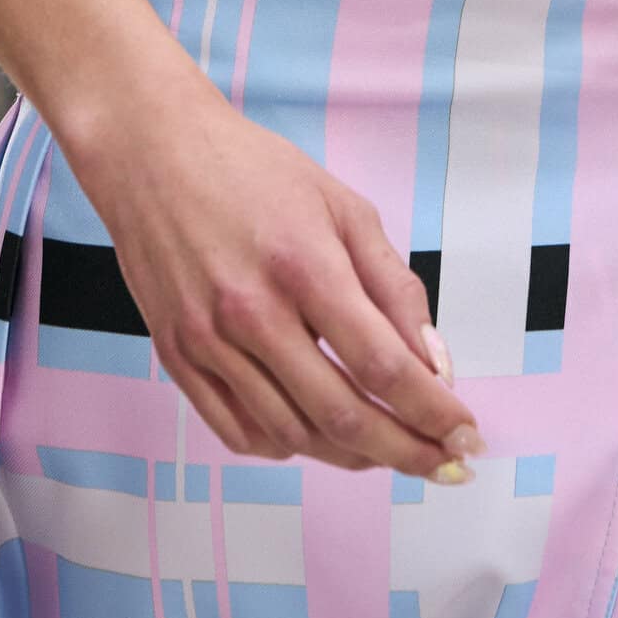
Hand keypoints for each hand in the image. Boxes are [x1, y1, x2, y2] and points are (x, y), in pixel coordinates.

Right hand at [84, 74, 487, 478]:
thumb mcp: (342, 206)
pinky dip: (287, 447)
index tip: (464, 435)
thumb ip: (394, 286)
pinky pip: (237, 432)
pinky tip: (316, 434)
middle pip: (343, 415)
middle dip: (406, 451)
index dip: (433, 411)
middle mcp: (252, 311)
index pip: (384, 365)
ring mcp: (208, 340)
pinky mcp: (176, 355)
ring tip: (388, 449)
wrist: (152, 152)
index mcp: (304, 265)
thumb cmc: (252, 170)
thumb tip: (434, 363)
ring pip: (293, 434)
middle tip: (443, 464)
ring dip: (352, 455)